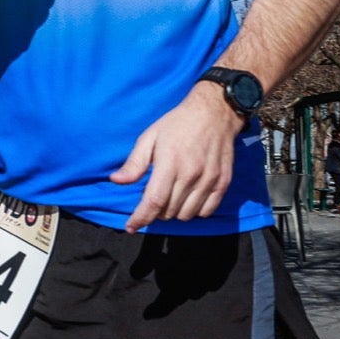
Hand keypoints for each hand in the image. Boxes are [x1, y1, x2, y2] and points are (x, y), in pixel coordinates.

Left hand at [111, 82, 244, 230]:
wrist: (214, 112)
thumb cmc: (178, 124)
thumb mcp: (150, 137)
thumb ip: (134, 163)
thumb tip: (116, 181)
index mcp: (170, 163)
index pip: (153, 202)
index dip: (140, 218)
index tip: (131, 226)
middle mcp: (191, 175)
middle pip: (168, 211)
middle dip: (155, 211)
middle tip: (154, 196)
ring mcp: (209, 180)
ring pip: (186, 215)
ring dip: (174, 212)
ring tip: (170, 196)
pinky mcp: (223, 183)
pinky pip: (206, 211)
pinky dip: (194, 211)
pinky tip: (188, 198)